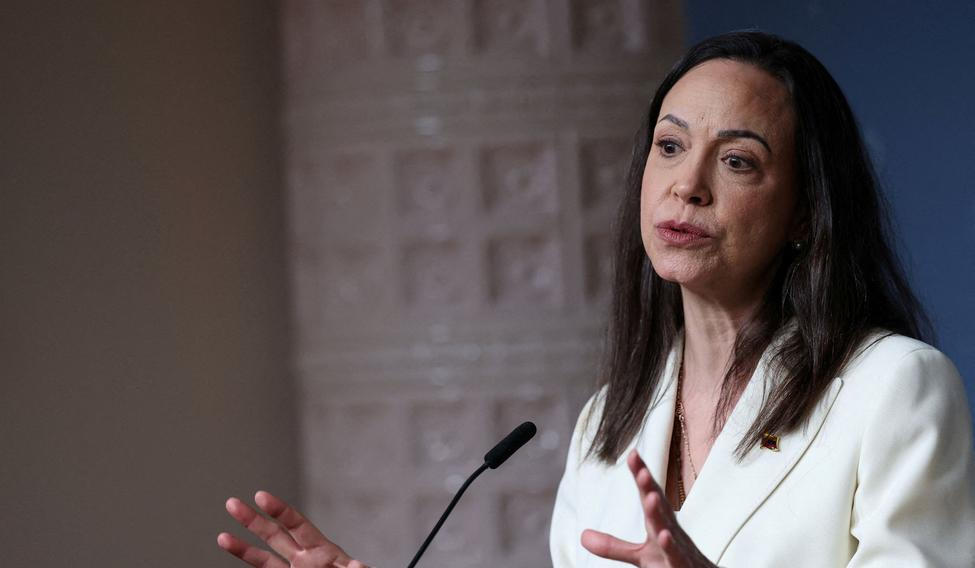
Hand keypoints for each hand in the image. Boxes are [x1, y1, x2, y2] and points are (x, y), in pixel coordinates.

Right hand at [217, 490, 371, 567]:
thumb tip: (358, 567)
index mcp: (322, 550)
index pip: (296, 524)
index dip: (279, 510)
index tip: (260, 495)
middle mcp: (303, 559)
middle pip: (274, 535)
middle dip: (252, 519)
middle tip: (231, 502)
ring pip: (263, 559)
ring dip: (242, 548)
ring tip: (221, 536)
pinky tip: (234, 552)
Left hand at [580, 450, 715, 567]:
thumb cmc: (673, 563)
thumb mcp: (641, 556)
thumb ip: (613, 546)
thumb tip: (582, 536)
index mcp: (659, 523)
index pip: (648, 495)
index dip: (641, 475)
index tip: (632, 453)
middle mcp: (670, 530)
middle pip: (658, 505)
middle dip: (650, 487)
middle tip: (640, 468)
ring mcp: (678, 548)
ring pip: (668, 528)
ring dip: (659, 512)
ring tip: (649, 496)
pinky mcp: (682, 566)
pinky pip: (676, 556)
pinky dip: (670, 546)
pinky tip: (664, 536)